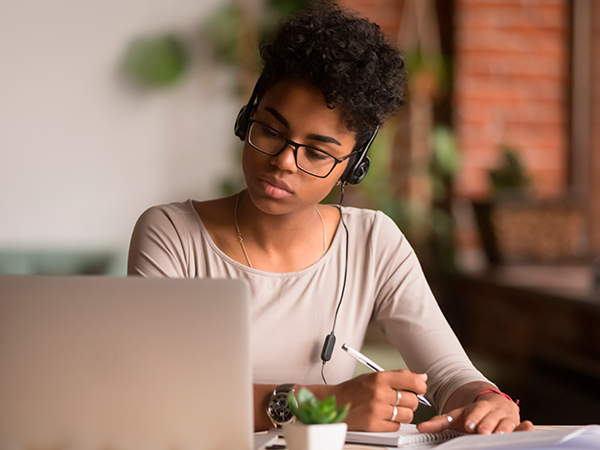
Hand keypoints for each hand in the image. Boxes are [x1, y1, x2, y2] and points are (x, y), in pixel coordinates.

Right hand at [327, 370, 427, 431]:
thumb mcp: (373, 376)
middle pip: (412, 400)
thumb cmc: (353, 390)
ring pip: (407, 415)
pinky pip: (396, 426)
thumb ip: (398, 375)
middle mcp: (379, 393)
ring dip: (403, 414)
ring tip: (392, 410)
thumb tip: (421, 377)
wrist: (333, 403)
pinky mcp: (374, 425)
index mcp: (380, 378)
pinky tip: (383, 417)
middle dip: (410, 402)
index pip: (413, 381)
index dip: (420, 386)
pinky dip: (393, 423)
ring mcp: (377, 410)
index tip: (419, 388)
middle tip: (401, 401)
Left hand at [417, 392, 533, 434]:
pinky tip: (528, 427)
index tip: (469, 424)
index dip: (474, 417)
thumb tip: (420, 428)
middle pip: (491, 418)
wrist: (493, 405)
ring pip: (507, 423)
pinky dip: (525, 428)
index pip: (476, 411)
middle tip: (482, 432)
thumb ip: (439, 423)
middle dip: (487, 425)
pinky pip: (522, 427)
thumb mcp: (457, 417)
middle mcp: (494, 411)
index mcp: (479, 407)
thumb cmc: (473, 415)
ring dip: (504, 429)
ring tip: (499, 435)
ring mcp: (507, 418)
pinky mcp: (518, 425)